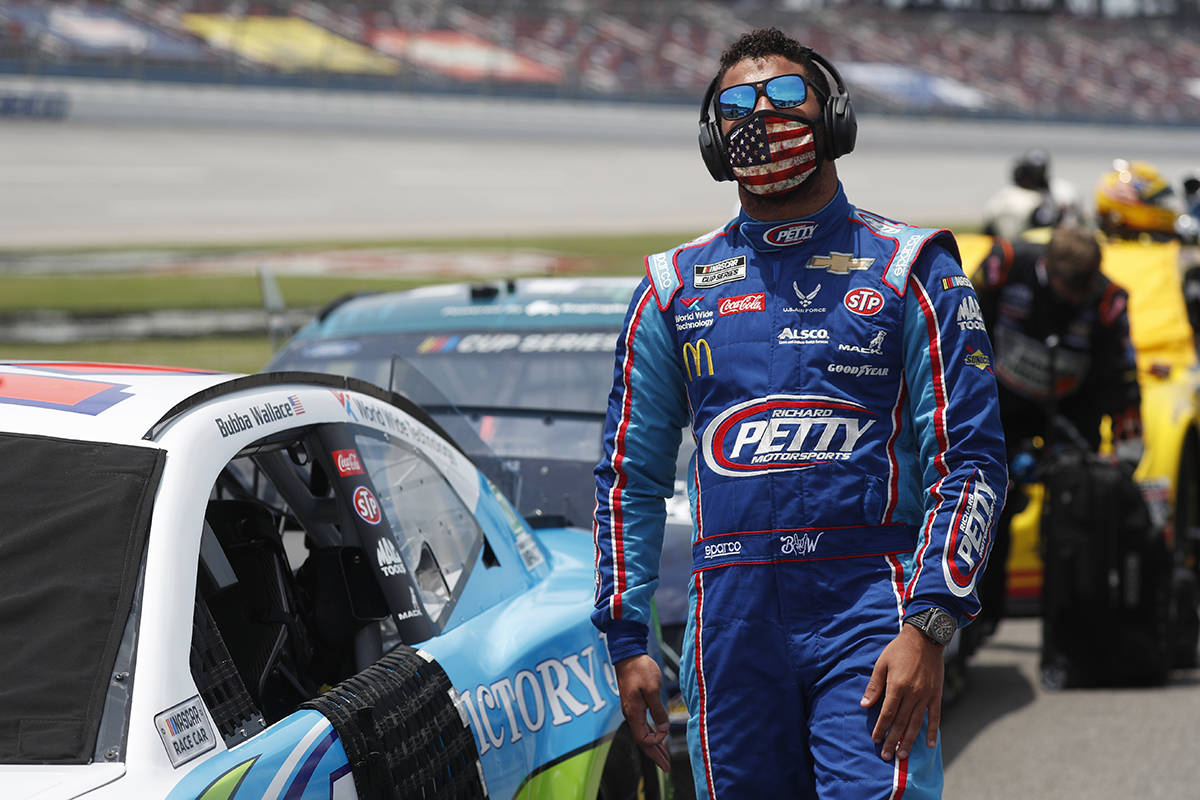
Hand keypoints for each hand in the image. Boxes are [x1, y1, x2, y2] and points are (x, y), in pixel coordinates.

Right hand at [614, 654, 671, 772]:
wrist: (628, 654)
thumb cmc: (640, 669)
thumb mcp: (652, 689)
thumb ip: (658, 710)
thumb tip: (663, 728)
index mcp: (634, 713)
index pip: (643, 739)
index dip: (656, 743)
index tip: (667, 739)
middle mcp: (631, 715)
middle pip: (643, 741)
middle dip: (655, 755)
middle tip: (667, 768)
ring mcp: (632, 710)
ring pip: (644, 734)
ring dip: (655, 747)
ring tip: (665, 758)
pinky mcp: (635, 704)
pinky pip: (644, 725)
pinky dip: (653, 734)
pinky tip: (659, 737)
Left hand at [859, 624, 944, 761]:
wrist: (925, 638)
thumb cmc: (899, 650)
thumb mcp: (882, 664)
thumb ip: (874, 686)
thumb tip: (864, 705)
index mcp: (897, 686)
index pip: (887, 713)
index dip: (880, 728)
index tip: (875, 739)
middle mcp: (912, 694)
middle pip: (901, 722)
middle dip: (892, 740)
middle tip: (886, 756)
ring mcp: (926, 696)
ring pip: (916, 723)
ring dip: (908, 740)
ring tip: (902, 754)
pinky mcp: (936, 695)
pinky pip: (935, 717)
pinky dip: (932, 732)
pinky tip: (929, 745)